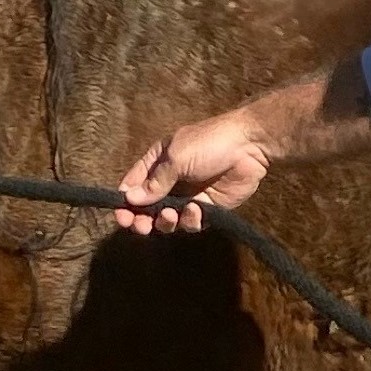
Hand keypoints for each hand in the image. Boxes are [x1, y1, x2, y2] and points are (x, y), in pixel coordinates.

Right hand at [113, 111, 272, 234]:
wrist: (249, 147)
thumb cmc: (209, 143)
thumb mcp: (176, 158)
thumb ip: (155, 182)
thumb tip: (130, 199)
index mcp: (158, 162)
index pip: (134, 185)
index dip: (125, 201)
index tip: (121, 216)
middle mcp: (170, 181)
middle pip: (147, 208)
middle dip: (141, 219)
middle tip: (140, 227)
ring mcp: (189, 196)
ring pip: (168, 219)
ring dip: (165, 222)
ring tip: (170, 215)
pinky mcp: (208, 209)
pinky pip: (191, 223)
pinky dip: (190, 220)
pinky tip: (196, 210)